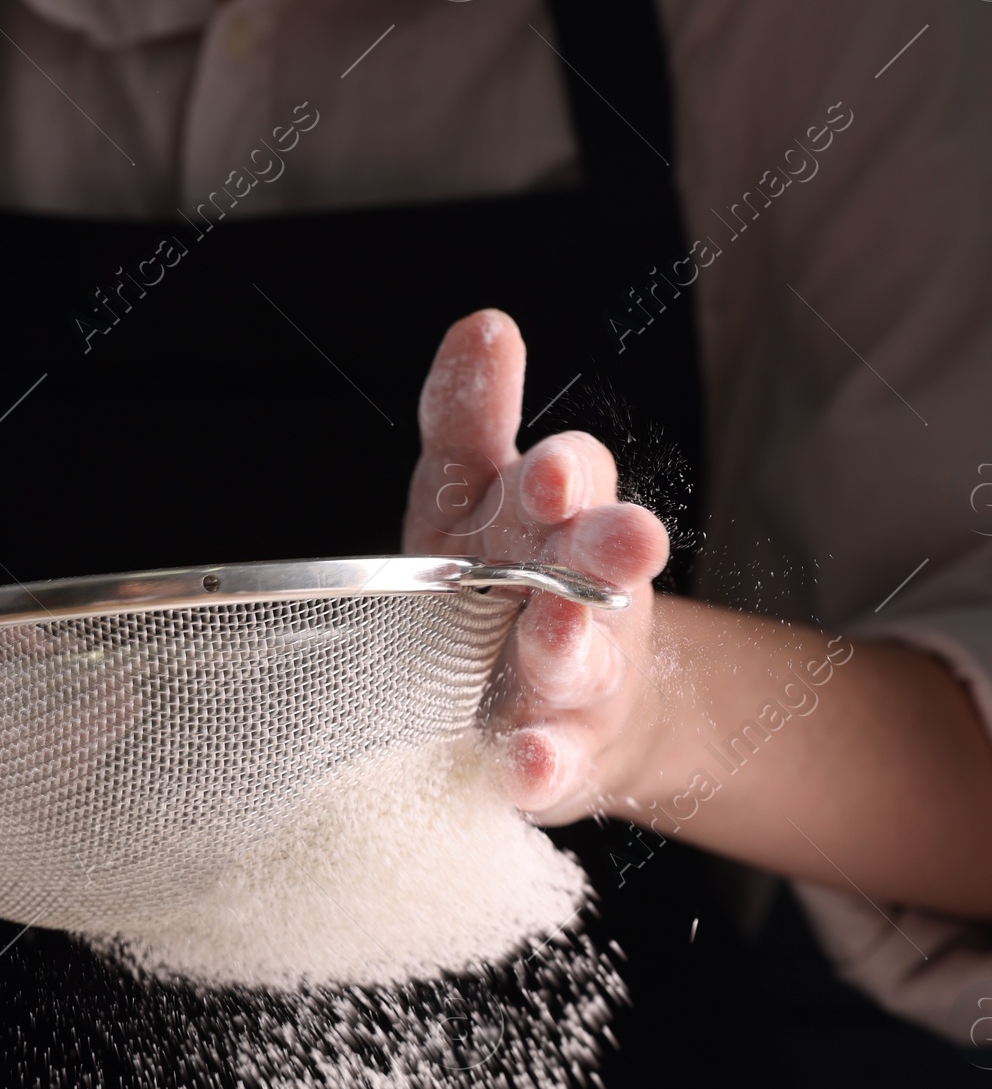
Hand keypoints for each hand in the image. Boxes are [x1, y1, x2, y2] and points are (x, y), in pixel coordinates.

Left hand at [402, 309, 669, 820]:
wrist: (556, 710)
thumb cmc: (496, 584)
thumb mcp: (471, 497)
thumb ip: (469, 419)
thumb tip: (485, 325)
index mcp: (554, 517)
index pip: (573, 479)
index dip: (567, 474)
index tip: (554, 471)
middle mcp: (581, 592)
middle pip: (601, 563)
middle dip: (607, 548)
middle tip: (619, 537)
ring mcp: (580, 681)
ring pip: (583, 661)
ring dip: (574, 647)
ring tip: (557, 636)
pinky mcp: (563, 758)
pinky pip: (555, 763)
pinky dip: (543, 762)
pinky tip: (525, 764)